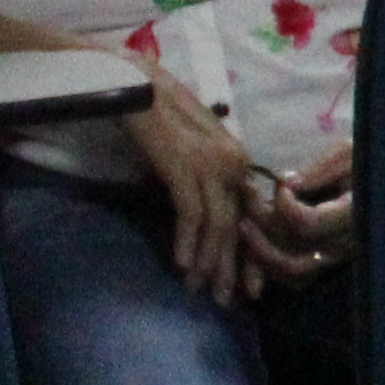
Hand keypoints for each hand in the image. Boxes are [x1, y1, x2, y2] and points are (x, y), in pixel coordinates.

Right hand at [128, 93, 270, 301]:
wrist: (134, 83)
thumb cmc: (157, 116)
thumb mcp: (189, 150)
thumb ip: (202, 178)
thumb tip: (200, 215)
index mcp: (237, 159)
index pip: (250, 215)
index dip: (249, 253)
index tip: (248, 284)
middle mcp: (233, 162)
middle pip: (237, 226)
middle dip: (232, 268)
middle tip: (226, 300)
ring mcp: (212, 165)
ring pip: (218, 226)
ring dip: (209, 263)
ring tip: (199, 290)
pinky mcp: (185, 167)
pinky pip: (191, 215)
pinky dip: (188, 243)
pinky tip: (182, 265)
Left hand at [239, 143, 356, 288]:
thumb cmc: (375, 159)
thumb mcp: (350, 152)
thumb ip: (320, 169)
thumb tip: (285, 184)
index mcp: (356, 218)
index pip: (309, 225)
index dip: (285, 206)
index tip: (281, 184)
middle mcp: (347, 247)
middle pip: (293, 260)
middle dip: (262, 233)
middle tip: (247, 203)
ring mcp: (337, 258)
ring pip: (292, 274)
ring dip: (261, 254)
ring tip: (244, 224)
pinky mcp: (328, 259)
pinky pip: (295, 273)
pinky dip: (270, 261)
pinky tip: (257, 237)